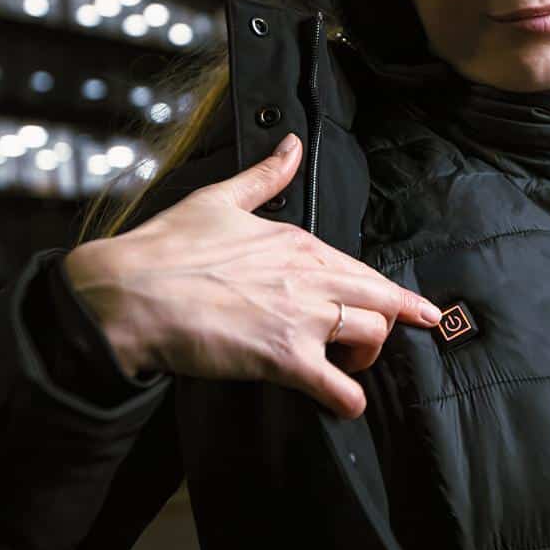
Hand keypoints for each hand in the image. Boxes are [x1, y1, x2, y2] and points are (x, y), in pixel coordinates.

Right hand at [63, 132, 442, 418]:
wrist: (130, 292)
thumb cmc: (167, 248)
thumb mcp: (220, 199)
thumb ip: (264, 175)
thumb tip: (290, 146)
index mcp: (299, 243)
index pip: (363, 270)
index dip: (393, 295)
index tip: (420, 310)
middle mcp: (310, 276)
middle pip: (382, 301)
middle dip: (397, 322)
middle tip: (400, 336)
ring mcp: (301, 316)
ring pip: (372, 337)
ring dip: (366, 359)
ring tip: (344, 368)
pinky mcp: (284, 357)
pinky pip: (339, 387)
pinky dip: (347, 400)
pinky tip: (341, 404)